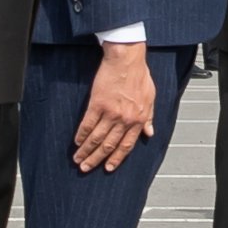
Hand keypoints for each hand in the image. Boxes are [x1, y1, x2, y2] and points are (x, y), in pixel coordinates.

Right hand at [77, 40, 156, 171]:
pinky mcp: (97, 104)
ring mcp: (110, 112)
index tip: (109, 167)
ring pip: (97, 138)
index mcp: (138, 119)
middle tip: (87, 168)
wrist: (126, 59)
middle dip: (97, 159)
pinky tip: (77, 142)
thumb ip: (149, 117)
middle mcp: (125, 119)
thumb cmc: (139, 75)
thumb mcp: (150, 97)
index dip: (117, 158)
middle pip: (109, 145)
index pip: (127, 146)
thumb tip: (150, 133)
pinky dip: (81, 135)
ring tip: (78, 160)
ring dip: (86, 151)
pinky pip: (88, 124)